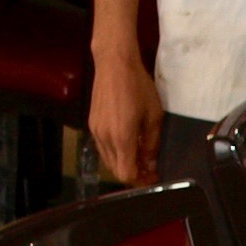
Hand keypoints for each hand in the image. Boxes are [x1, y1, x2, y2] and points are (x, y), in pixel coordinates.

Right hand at [89, 50, 164, 186]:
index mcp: (122, 138)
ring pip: (108, 161)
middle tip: (149, 169)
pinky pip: (103, 148)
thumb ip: (151, 144)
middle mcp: (105, 138)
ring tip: (140, 156)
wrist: (114, 64)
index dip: (140, 181)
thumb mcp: (154, 116)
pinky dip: (115, 153)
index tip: (152, 177)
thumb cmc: (138, 86)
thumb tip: (151, 165)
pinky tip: (127, 143)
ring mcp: (95, 132)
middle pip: (116, 171)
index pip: (126, 174)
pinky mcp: (92, 125)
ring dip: (123, 163)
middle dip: (133, 174)